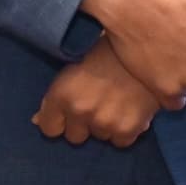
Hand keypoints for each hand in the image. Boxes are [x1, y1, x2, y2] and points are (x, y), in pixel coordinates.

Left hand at [32, 37, 161, 147]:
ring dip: (106, 124)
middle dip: (84, 123)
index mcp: (62, 93)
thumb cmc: (110, 47)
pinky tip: (130, 108)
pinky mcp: (128, 128)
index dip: (59, 120)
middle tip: (98, 102)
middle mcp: (80, 110)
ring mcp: (104, 121)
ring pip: (99, 137)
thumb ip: (58, 95)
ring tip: (117, 101)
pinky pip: (121, 141)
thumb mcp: (76, 63)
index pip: (49, 128)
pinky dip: (126, 129)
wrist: (149, 42)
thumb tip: (36, 120)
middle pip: (74, 137)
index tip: (70, 112)